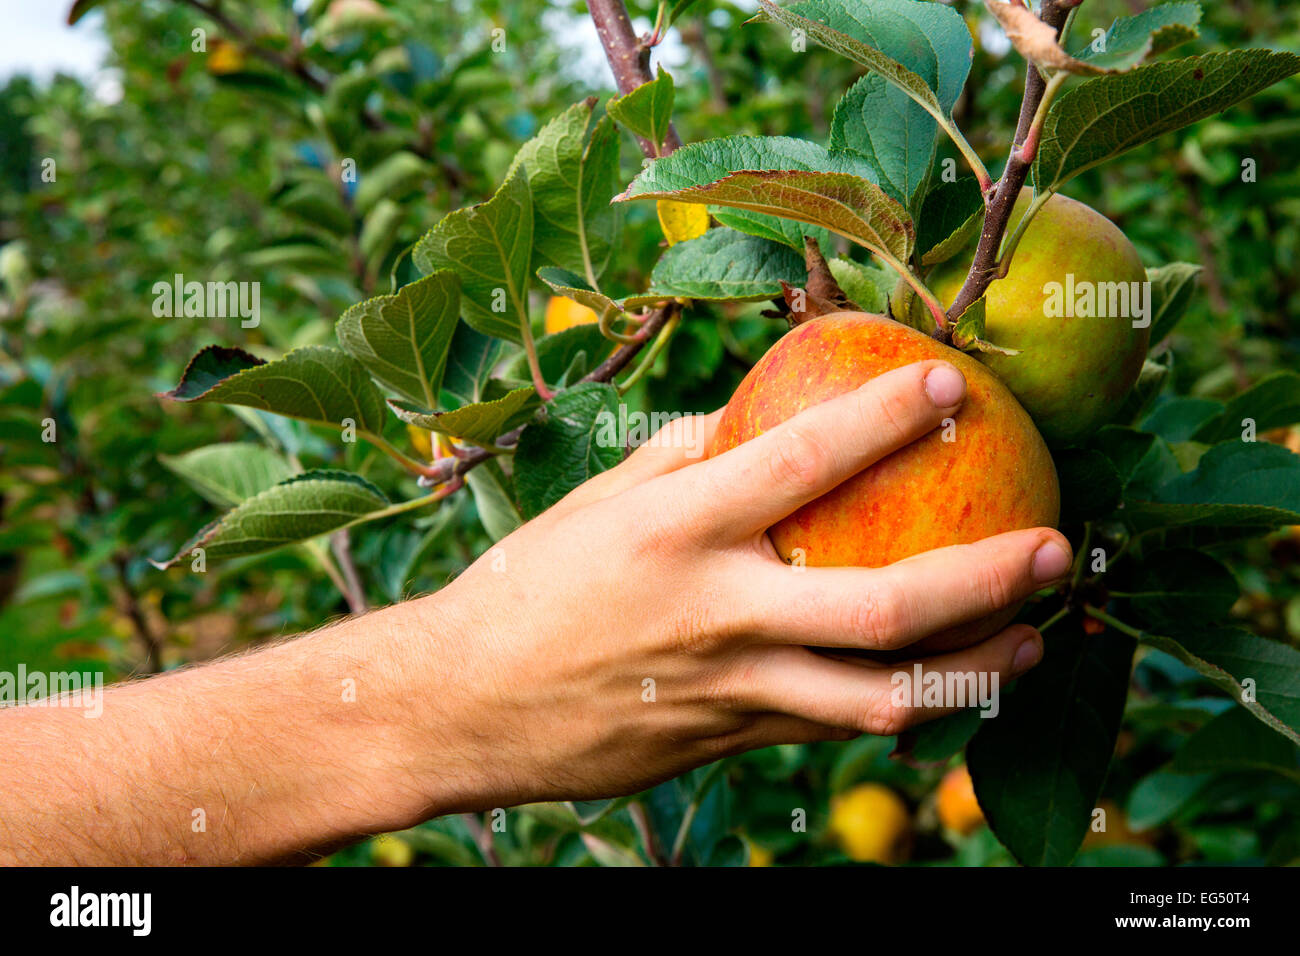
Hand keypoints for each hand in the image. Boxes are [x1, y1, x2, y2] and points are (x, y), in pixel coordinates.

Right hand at [406, 359, 1071, 811]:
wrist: (467, 707)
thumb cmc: (531, 586)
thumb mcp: (602, 501)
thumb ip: (692, 456)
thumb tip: (765, 412)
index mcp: (676, 530)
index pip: (801, 461)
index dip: (885, 419)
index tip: (951, 383)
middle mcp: (716, 613)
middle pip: (882, 606)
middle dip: (985, 577)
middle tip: (1053, 546)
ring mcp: (732, 690)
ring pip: (883, 698)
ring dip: (975, 671)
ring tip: (1033, 638)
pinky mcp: (734, 740)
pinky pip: (840, 726)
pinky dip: (907, 702)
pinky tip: (949, 678)